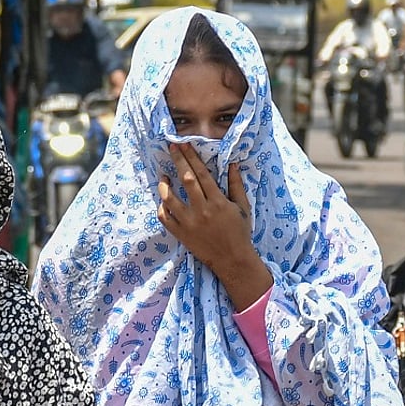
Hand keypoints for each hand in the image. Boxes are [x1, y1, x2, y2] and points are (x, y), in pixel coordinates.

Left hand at [158, 144, 270, 310]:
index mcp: (218, 202)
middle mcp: (202, 210)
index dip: (192, 157)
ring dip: (164, 185)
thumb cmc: (240, 232)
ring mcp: (189, 223)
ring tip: (163, 176)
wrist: (232, 260)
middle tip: (171, 147)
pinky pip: (165, 218)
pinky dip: (162, 207)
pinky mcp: (181, 234)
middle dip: (178, 161)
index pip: (202, 173)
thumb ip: (236, 185)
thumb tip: (233, 164)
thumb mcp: (243, 207)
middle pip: (186, 180)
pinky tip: (163, 200)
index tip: (184, 144)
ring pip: (170, 198)